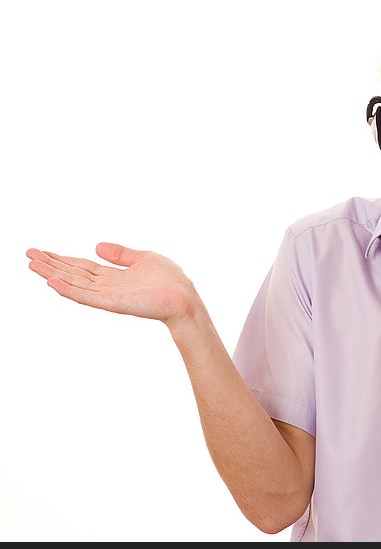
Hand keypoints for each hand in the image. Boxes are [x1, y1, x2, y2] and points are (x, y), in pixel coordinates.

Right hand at [26, 242, 199, 327]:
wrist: (184, 298)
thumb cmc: (170, 281)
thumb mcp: (144, 258)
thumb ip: (120, 254)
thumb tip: (97, 245)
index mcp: (113, 276)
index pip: (81, 267)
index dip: (61, 259)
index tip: (41, 251)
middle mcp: (106, 286)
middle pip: (72, 274)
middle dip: (51, 264)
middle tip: (28, 254)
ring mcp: (108, 295)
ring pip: (74, 284)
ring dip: (53, 274)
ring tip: (32, 265)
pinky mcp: (113, 303)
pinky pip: (87, 296)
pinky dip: (68, 289)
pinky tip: (52, 282)